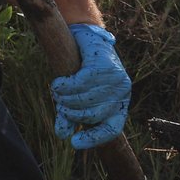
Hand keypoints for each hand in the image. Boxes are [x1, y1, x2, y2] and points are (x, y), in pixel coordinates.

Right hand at [51, 24, 131, 149]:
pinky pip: (81, 82)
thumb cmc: (82, 70)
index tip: (74, 143)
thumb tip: (63, 135)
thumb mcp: (78, 96)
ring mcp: (116, 78)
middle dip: (71, 112)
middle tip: (59, 103)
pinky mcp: (104, 64)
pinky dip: (65, 85)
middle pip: (93, 115)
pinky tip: (57, 83)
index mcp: (120, 104)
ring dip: (65, 97)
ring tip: (56, 91)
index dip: (93, 139)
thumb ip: (71, 115)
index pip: (112, 129)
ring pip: (85, 99)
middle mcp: (122, 92)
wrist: (85, 37)